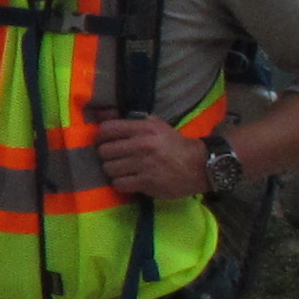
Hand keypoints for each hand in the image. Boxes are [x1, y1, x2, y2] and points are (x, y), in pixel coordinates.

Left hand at [93, 116, 211, 197]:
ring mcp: (144, 164)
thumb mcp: (155, 125)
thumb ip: (130, 121)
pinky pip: (119, 184)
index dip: (101, 136)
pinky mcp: (147, 182)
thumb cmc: (173, 144)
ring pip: (109, 169)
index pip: (108, 129)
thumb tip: (100, 114)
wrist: (198, 166)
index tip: (105, 141)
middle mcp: (142, 145)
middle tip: (115, 158)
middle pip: (105, 151)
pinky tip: (129, 180)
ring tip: (123, 170)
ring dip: (113, 171)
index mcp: (144, 128)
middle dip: (107, 156)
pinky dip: (122, 183)